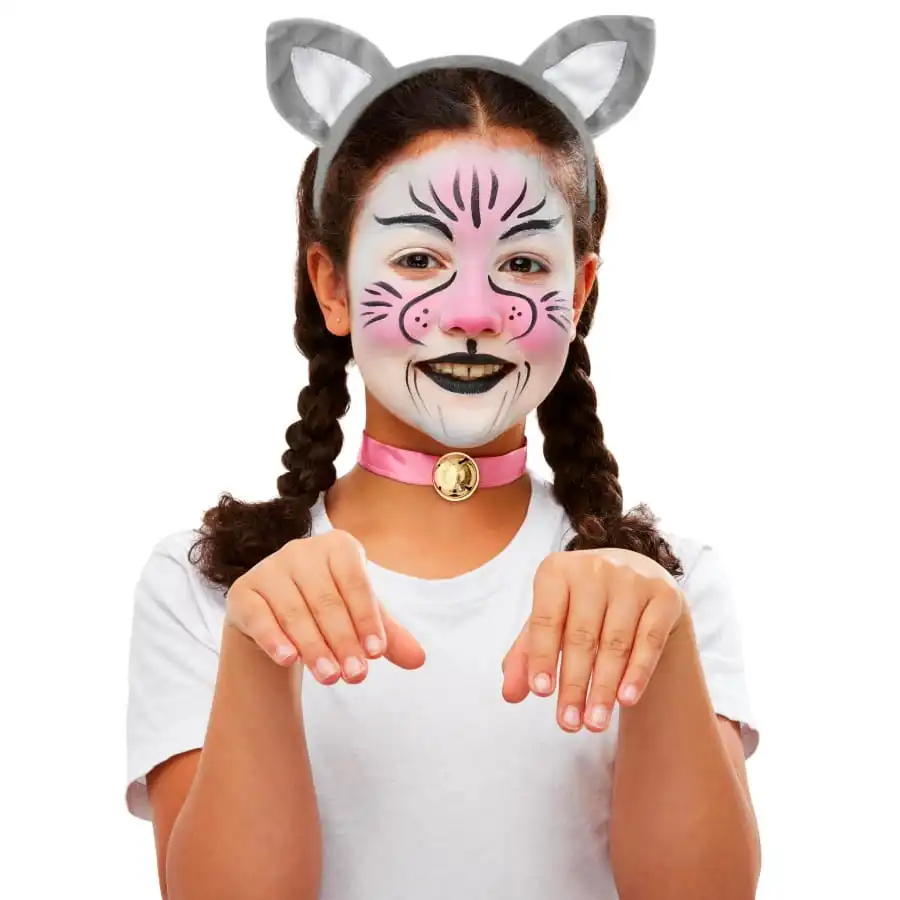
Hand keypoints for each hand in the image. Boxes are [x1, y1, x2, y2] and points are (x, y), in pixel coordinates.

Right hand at [225, 530, 425, 682]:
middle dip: (343, 641)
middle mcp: (301, 550)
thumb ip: (388, 635)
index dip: (367, 618)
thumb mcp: (361, 618)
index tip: (377, 653)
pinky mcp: (244, 591)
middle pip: (326, 601)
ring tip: (330, 678)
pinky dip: (274, 638)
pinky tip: (289, 660)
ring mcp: (270, 568)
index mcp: (338, 547)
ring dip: (314, 647)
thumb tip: (419, 659)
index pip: (356, 583)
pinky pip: (261, 616)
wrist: (276, 612)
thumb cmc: (329, 608)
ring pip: (295, 612)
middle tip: (356, 676)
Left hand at [501, 548, 686, 731]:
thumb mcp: (550, 620)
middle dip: (574, 684)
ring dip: (605, 688)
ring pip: (616, 643)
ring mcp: (632, 579)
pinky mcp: (664, 595)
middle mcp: (594, 568)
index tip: (541, 693)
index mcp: (557, 570)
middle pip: (581, 636)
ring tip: (594, 723)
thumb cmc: (581, 604)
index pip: (545, 619)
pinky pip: (650, 641)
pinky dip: (638, 673)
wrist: (635, 575)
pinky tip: (627, 701)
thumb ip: (526, 654)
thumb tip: (510, 694)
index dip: (542, 657)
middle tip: (568, 724)